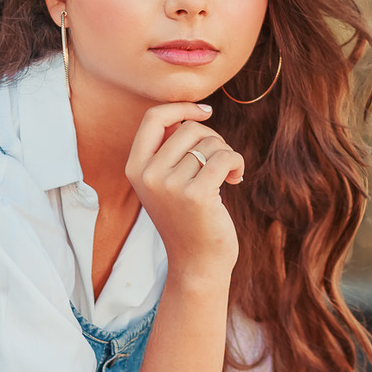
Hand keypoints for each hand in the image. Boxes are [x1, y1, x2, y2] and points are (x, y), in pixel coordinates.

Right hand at [124, 101, 243, 279]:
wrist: (196, 263)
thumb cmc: (187, 218)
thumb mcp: (166, 182)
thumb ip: (169, 150)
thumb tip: (190, 112)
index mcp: (135, 168)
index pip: (154, 118)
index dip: (182, 107)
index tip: (205, 111)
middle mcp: (148, 175)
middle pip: (189, 128)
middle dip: (212, 139)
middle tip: (219, 161)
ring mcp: (170, 185)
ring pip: (210, 143)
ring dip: (226, 155)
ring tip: (225, 175)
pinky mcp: (196, 195)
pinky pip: (225, 157)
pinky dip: (236, 163)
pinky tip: (236, 178)